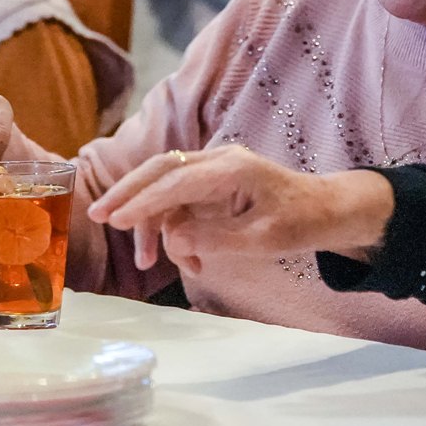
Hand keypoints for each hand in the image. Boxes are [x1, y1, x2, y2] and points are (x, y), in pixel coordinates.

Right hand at [86, 145, 393, 273]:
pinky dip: (175, 231)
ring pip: (166, 191)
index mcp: (232, 168)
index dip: (142, 200)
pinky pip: (181, 204)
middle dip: (127, 193)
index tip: (112, 219)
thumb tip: (173, 238)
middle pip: (160, 170)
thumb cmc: (301, 223)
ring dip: (154, 227)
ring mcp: (214, 172)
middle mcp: (218, 162)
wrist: (328, 211)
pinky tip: (188, 261)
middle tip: (98, 217)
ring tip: (150, 263)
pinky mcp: (214, 186)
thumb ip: (216, 239)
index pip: (175, 179)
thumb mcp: (263, 240)